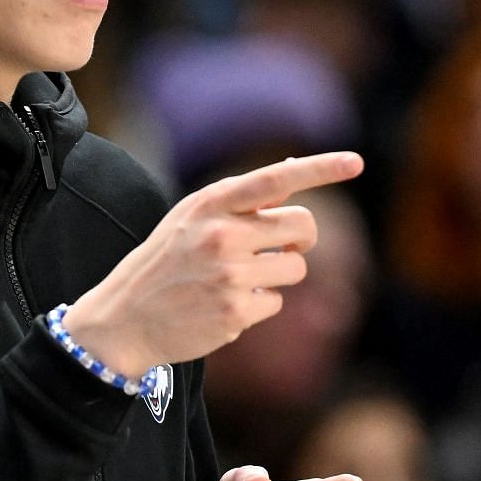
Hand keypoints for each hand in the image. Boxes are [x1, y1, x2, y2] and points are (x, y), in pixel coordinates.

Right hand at [65, 152, 362, 374]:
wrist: (125, 317)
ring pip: (296, 269)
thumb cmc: (165, 262)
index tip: (355, 162)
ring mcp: (229, 275)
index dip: (320, 169)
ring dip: (278, 276)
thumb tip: (293, 169)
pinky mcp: (235, 312)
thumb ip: (239, 198)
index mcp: (211, 204)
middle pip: (304, 226)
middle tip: (280, 249)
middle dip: (299, 240)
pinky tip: (225, 305)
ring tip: (239, 280)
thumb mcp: (192, 217)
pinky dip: (258, 305)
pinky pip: (276, 302)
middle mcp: (222, 235)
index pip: (275, 178)